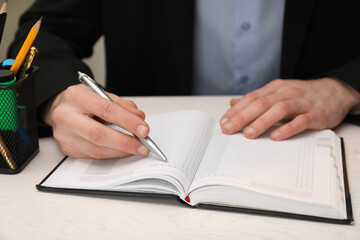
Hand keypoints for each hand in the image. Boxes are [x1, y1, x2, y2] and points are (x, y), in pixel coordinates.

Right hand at [42, 84, 150, 158]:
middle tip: (143, 145)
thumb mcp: (101, 94)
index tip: (144, 129)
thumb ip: (121, 105)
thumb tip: (139, 118)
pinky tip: (122, 151)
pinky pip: (92, 155)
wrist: (59, 107)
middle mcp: (66, 115)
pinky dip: (111, 154)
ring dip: (120, 151)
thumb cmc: (83, 100)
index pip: (106, 110)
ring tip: (136, 149)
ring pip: (96, 149)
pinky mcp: (66, 148)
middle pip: (98, 134)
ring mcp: (64, 134)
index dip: (127, 122)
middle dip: (125, 142)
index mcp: (76, 96)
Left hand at [220, 78, 359, 139]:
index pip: (251, 98)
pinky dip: (288, 128)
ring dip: (262, 122)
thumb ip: (256, 99)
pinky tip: (276, 136)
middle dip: (243, 116)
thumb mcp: (277, 93)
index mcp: (275, 89)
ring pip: (279, 110)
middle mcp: (286, 93)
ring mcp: (301, 103)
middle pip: (261, 103)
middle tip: (229, 129)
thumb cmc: (302, 95)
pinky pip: (301, 121)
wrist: (335, 92)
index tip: (224, 122)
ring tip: (248, 134)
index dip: (236, 110)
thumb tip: (233, 103)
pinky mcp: (316, 114)